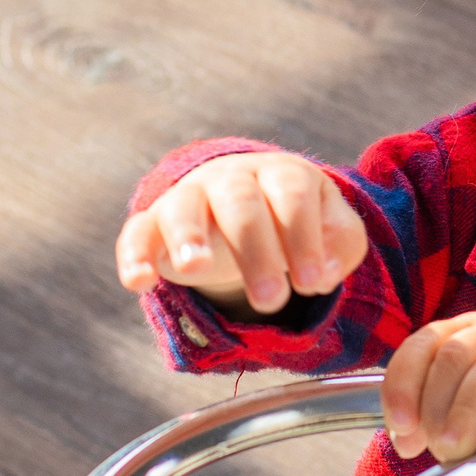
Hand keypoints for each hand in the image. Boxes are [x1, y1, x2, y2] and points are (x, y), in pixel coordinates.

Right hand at [115, 152, 368, 314]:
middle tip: (271, 301)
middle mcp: (232, 178)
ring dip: (188, 235)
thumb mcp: (332, 230)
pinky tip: (139, 282)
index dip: (303, 238)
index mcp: (280, 174)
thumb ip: (341, 246)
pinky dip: (134, 254)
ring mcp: (190, 196)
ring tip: (196, 270)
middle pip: (241, 203)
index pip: (292, 195)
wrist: (245, 206)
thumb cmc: (295, 223)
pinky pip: (137, 232)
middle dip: (256, 251)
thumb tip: (322, 273)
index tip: (311, 284)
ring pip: (184, 207)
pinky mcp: (154, 223)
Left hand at [382, 311, 475, 475]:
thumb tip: (406, 439)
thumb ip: (441, 421)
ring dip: (470, 413)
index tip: (403, 431)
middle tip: (442, 449)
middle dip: (438, 408)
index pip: (423, 343)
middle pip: (454, 355)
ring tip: (464, 449)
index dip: (403, 386)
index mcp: (470, 332)